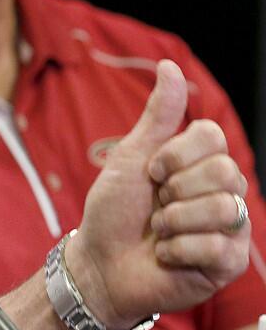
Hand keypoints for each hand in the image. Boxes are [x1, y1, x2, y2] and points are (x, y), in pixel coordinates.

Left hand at [67, 59, 249, 327]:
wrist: (100, 262)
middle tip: (155, 204)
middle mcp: (222, 192)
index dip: (176, 153)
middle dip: (174, 188)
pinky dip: (178, 249)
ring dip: (174, 220)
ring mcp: (229, 228)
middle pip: (223, 170)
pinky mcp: (229, 263)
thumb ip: (158, 115)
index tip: (151, 171)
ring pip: (222, 206)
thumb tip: (170, 65)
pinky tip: (166, 254)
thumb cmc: (114, 210)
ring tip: (159, 230)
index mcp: (200, 164)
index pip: (213, 136)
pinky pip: (217, 246)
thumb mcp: (132, 156)